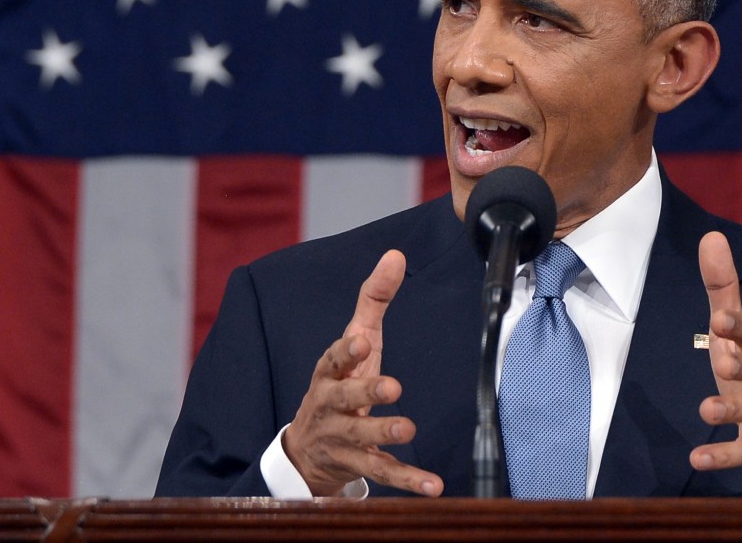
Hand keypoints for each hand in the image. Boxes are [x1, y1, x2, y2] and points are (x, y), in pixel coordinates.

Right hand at [282, 249, 444, 496]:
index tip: (361, 342)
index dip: (346, 351)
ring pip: (361, 438)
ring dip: (384, 433)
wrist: (308, 448)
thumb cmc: (340, 382)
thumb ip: (373, 299)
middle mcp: (330, 406)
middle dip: (366, 392)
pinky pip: (383, 473)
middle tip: (392, 387)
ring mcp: (342, 438)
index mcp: (329, 373)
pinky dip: (408, 480)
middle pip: (344, 398)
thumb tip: (396, 254)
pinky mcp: (357, 465)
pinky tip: (433, 486)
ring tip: (408, 429)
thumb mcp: (354, 340)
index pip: (333, 359)